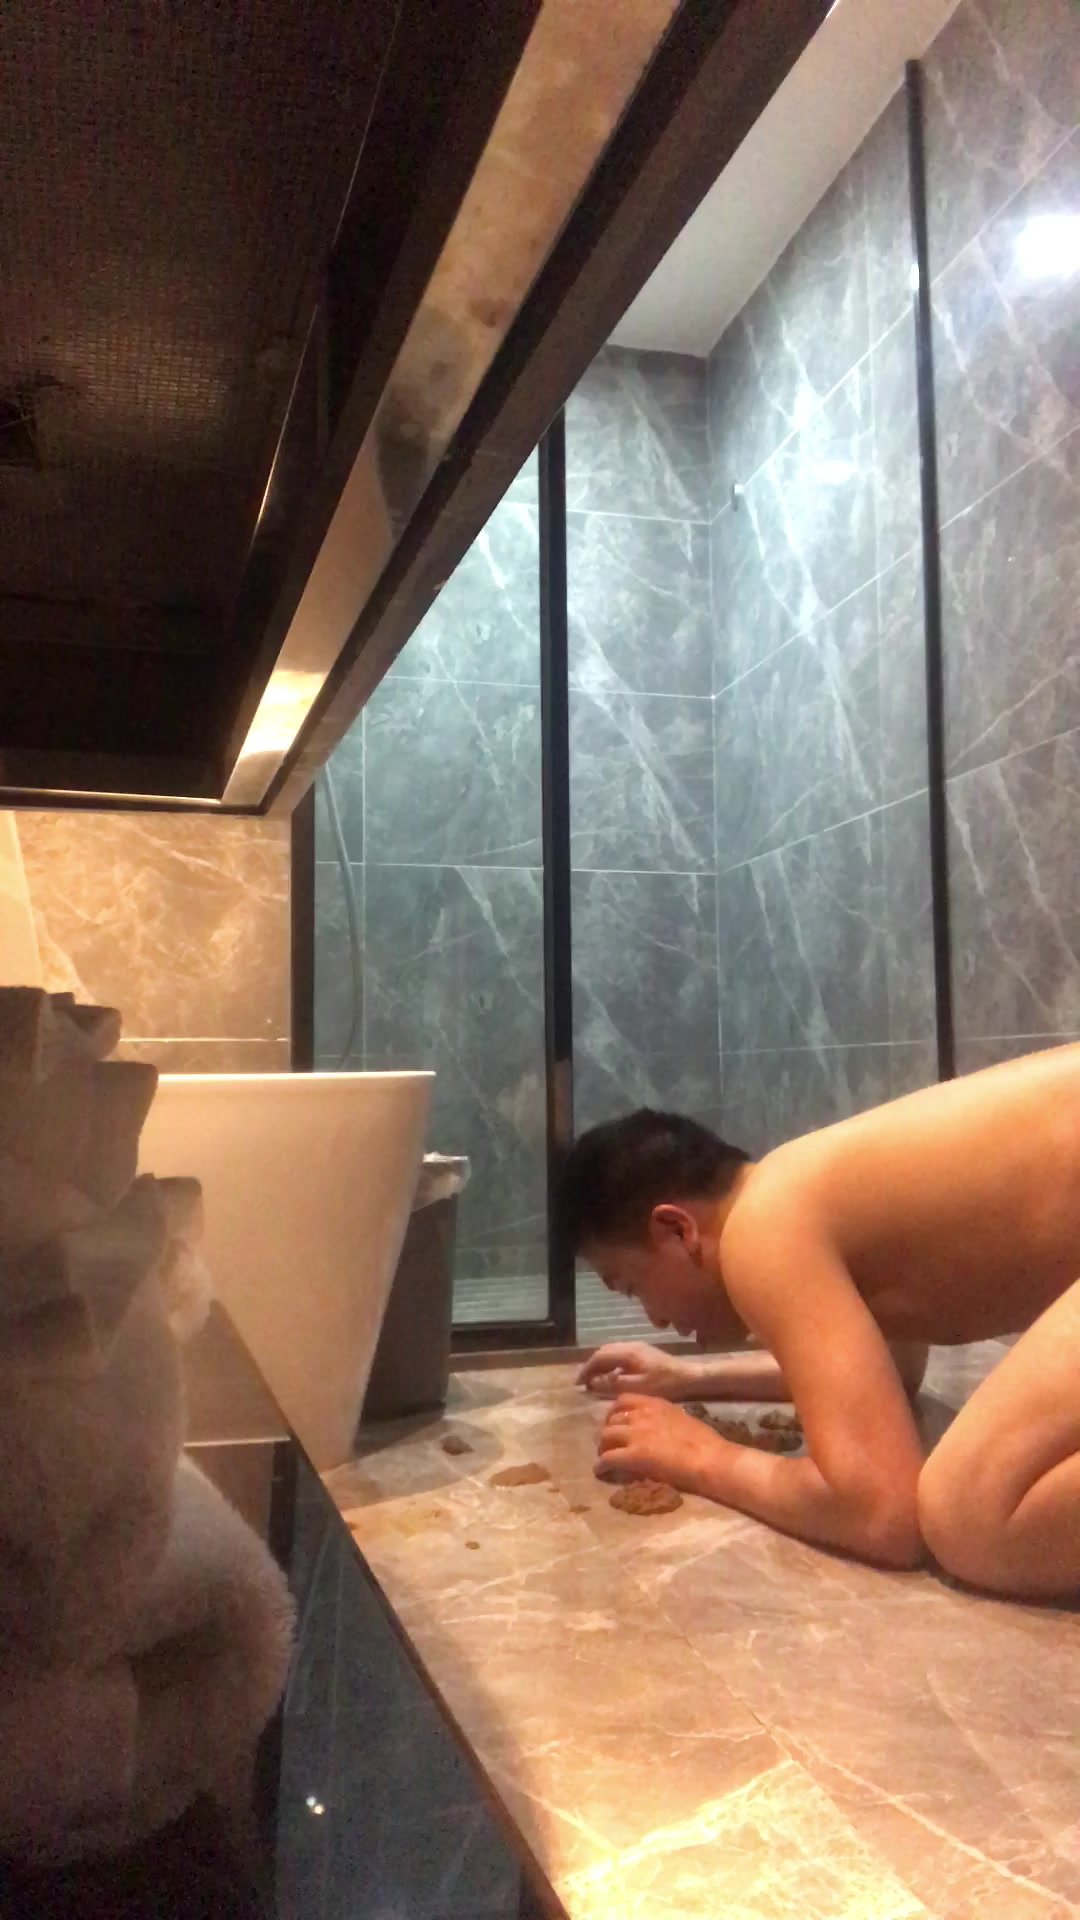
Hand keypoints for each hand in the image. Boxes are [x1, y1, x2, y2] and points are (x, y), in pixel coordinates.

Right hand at [578, 1342, 692, 1399]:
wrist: (689, 1377)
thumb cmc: (665, 1384)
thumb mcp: (638, 1388)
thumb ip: (614, 1384)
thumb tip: (593, 1383)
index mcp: (627, 1352)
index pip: (599, 1357)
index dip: (586, 1370)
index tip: (578, 1384)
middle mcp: (630, 1345)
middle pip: (603, 1351)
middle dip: (591, 1366)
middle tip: (583, 1382)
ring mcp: (637, 1347)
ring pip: (611, 1352)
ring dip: (600, 1364)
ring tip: (594, 1380)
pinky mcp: (643, 1352)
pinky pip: (619, 1355)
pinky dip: (610, 1364)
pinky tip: (612, 1377)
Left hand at [596, 1393, 727, 1494]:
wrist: (710, 1458)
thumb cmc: (705, 1442)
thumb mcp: (681, 1419)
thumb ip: (663, 1419)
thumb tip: (656, 1428)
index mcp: (655, 1404)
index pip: (623, 1400)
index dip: (614, 1413)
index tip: (615, 1423)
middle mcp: (641, 1415)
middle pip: (611, 1420)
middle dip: (606, 1432)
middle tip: (608, 1445)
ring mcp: (636, 1434)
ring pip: (605, 1437)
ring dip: (602, 1449)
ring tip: (604, 1459)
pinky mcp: (633, 1456)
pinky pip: (607, 1459)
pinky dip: (601, 1466)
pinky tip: (602, 1473)